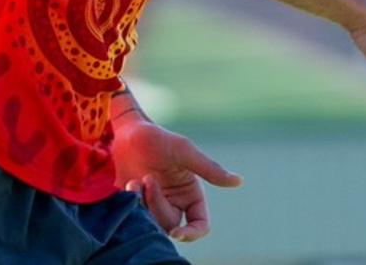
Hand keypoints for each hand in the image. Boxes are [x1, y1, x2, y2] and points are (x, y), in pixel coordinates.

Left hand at [111, 116, 241, 241]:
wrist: (126, 133)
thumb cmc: (158, 138)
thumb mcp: (184, 151)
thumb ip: (209, 169)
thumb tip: (239, 181)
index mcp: (191, 193)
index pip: (200, 224)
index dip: (192, 233)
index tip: (176, 232)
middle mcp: (174, 203)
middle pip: (172, 224)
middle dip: (158, 204)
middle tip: (148, 178)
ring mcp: (154, 205)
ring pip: (153, 222)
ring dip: (145, 202)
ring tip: (138, 179)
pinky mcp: (136, 205)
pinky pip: (136, 217)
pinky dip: (132, 201)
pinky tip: (130, 183)